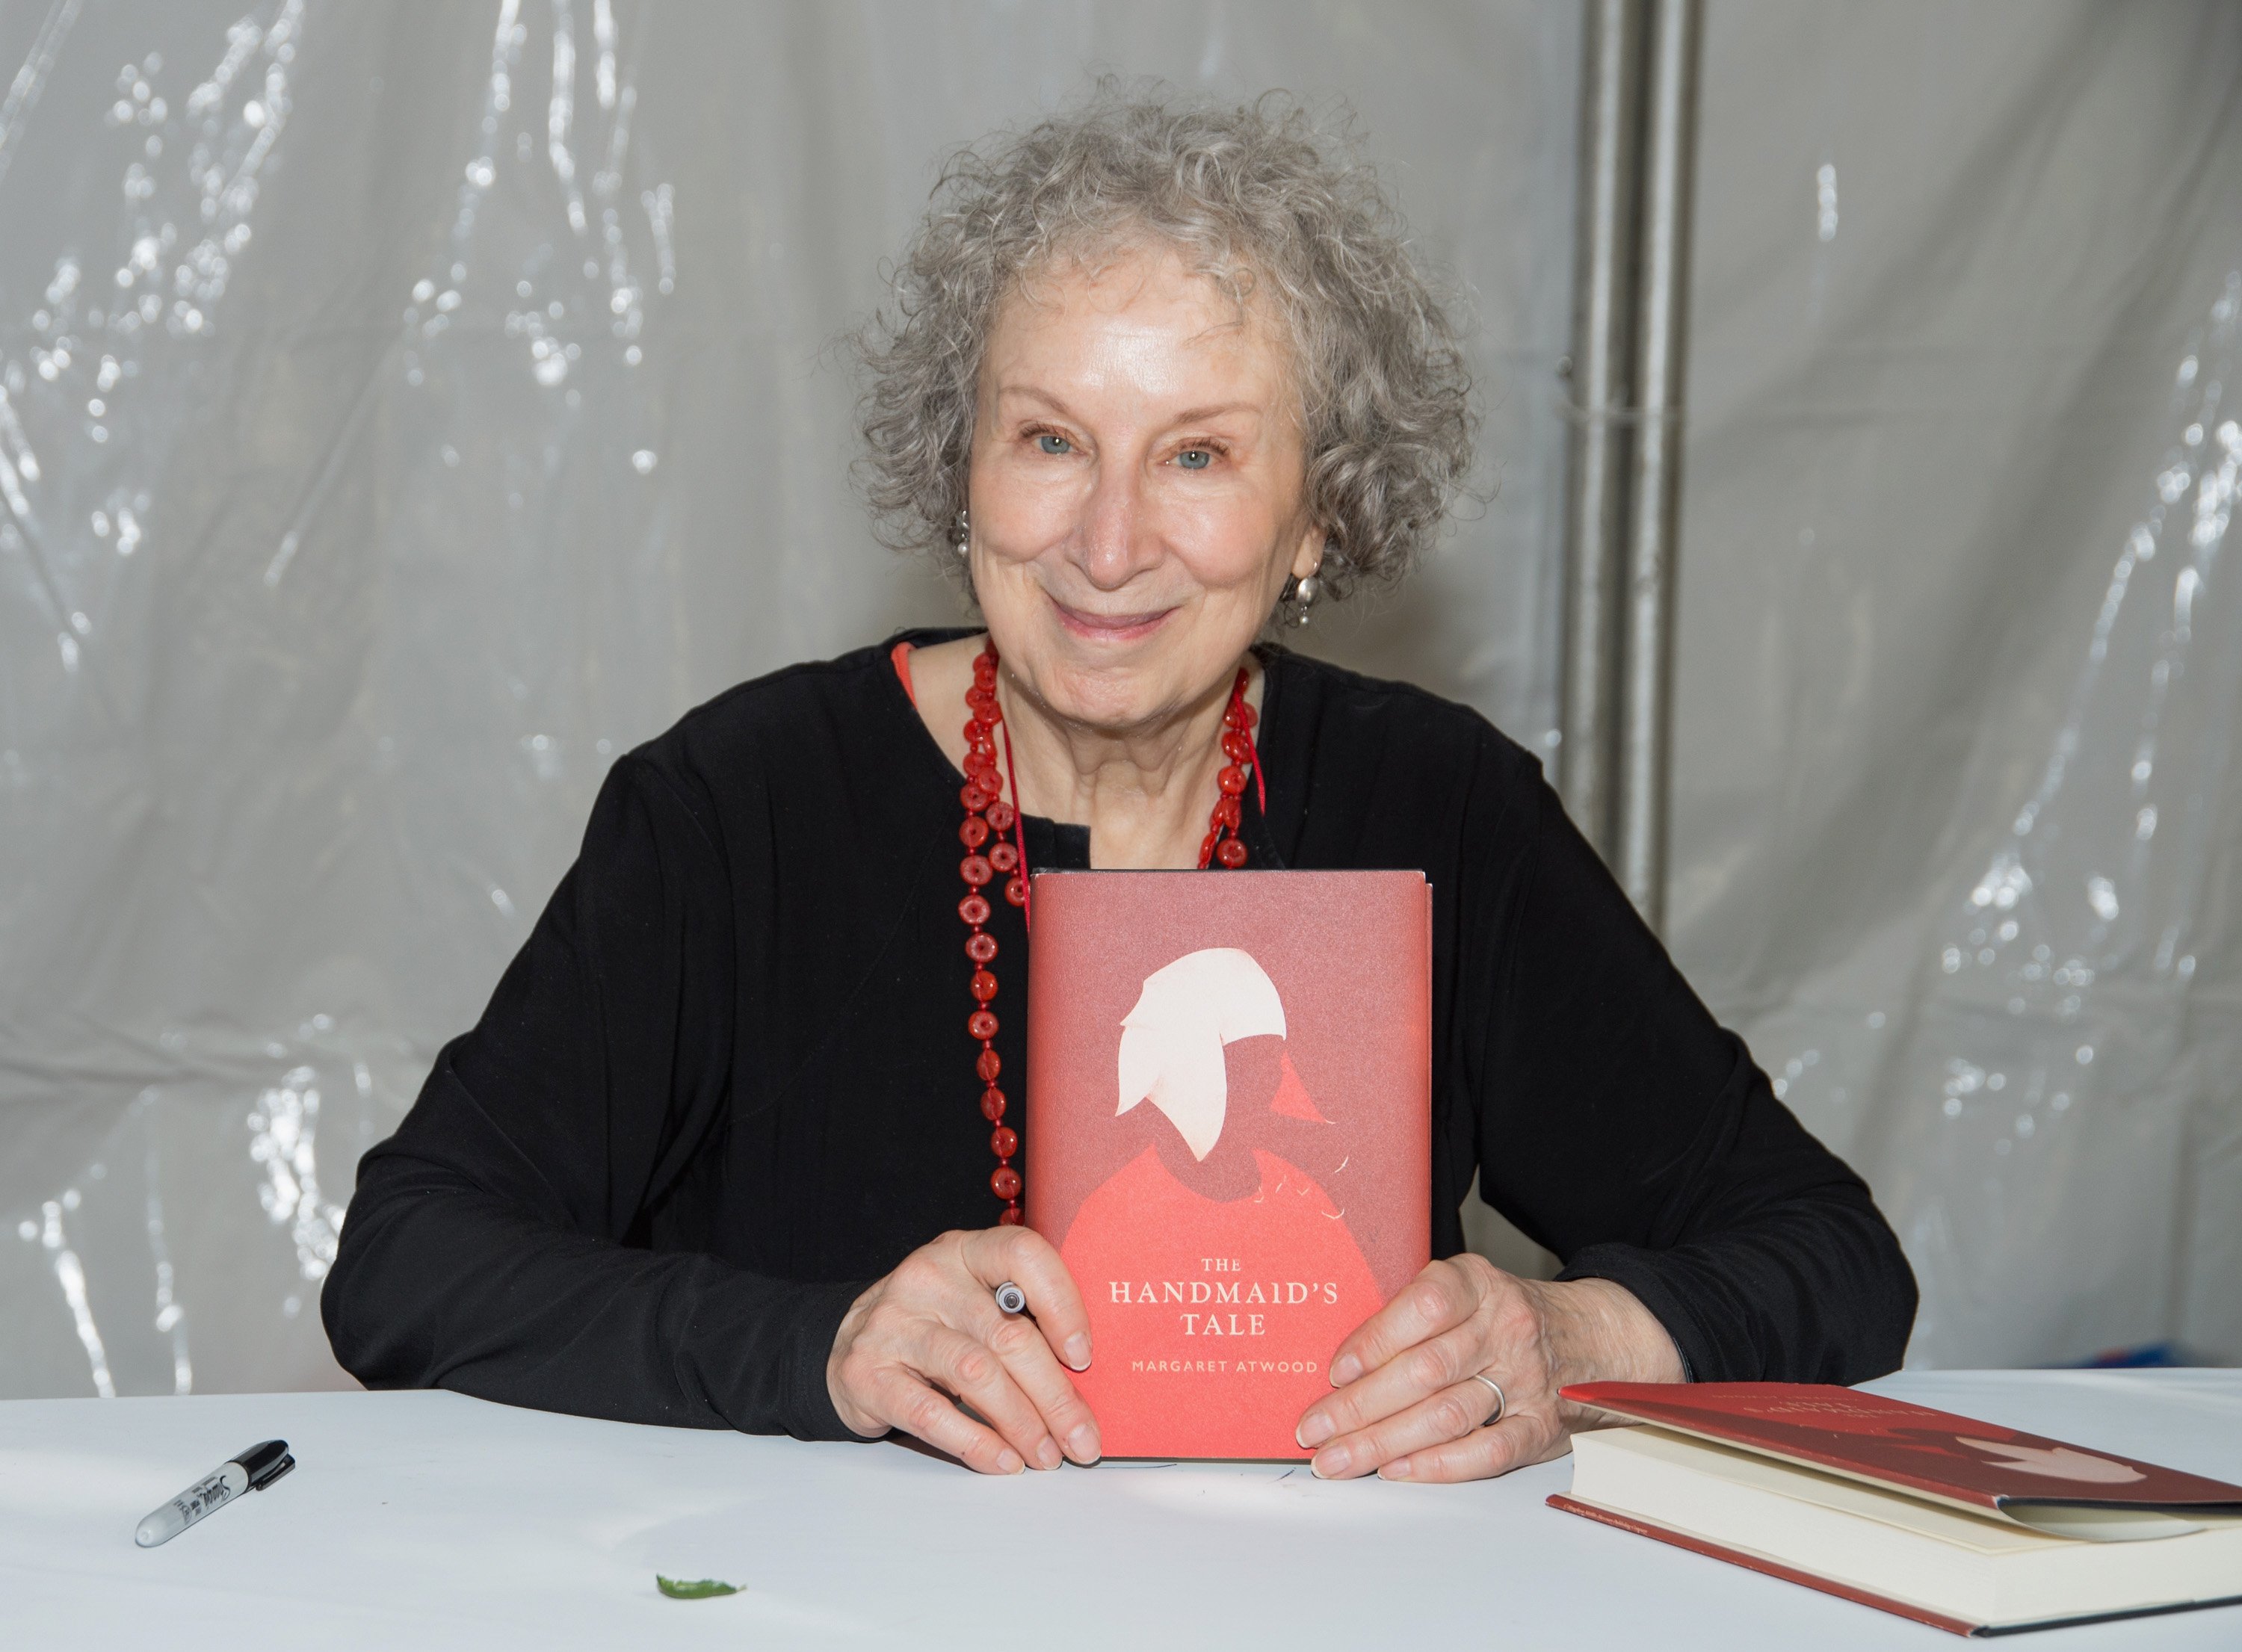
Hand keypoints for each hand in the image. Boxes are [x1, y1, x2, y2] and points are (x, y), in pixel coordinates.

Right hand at [827, 1226, 1100, 1473]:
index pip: (1023, 1255)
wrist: (846, 1346)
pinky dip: (976, 1443)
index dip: (1062, 1303)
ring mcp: (893, 1324)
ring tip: (1047, 1456)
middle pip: (1007, 1333)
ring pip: (975, 1373)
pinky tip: (1003, 1461)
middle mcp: (928, 1279)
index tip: (1084, 1357)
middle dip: (1054, 1395)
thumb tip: (1090, 1379)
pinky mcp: (867, 1372)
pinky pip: (931, 1413)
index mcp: (965, 1252)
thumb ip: (1021, 1319)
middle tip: (1082, 1438)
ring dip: (1021, 1423)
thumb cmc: (933, 1326)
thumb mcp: (973, 1301)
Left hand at [1292, 1255, 1682, 1482]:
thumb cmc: (1503, 1315)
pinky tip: (1396, 1470)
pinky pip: (1488, 1451)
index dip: (1375, 1340)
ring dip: (1383, 1442)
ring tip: (1337, 1459)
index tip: (1334, 1371)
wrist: (1591, 1336)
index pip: (1425, 1307)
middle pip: (1425, 1371)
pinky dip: (1438, 1465)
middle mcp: (1505, 1328)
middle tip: (1314, 1429)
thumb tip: (1340, 1365)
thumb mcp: (1465, 1290)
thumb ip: (1412, 1314)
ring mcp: (1527, 1379)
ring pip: (1446, 1415)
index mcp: (1478, 1285)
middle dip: (1359, 1406)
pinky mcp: (1542, 1426)